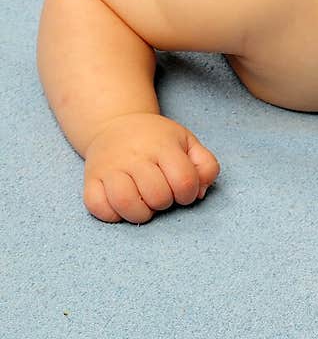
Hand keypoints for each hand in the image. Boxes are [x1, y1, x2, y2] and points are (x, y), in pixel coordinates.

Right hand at [83, 113, 220, 223]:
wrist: (115, 124)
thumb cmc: (157, 139)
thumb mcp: (188, 142)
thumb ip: (206, 166)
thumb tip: (198, 193)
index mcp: (163, 145)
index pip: (184, 181)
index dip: (188, 194)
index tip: (182, 190)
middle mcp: (135, 155)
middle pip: (157, 196)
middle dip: (165, 203)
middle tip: (161, 193)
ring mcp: (110, 167)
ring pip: (125, 203)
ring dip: (140, 213)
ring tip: (143, 204)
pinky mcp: (91, 179)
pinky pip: (97, 207)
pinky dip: (112, 214)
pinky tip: (121, 206)